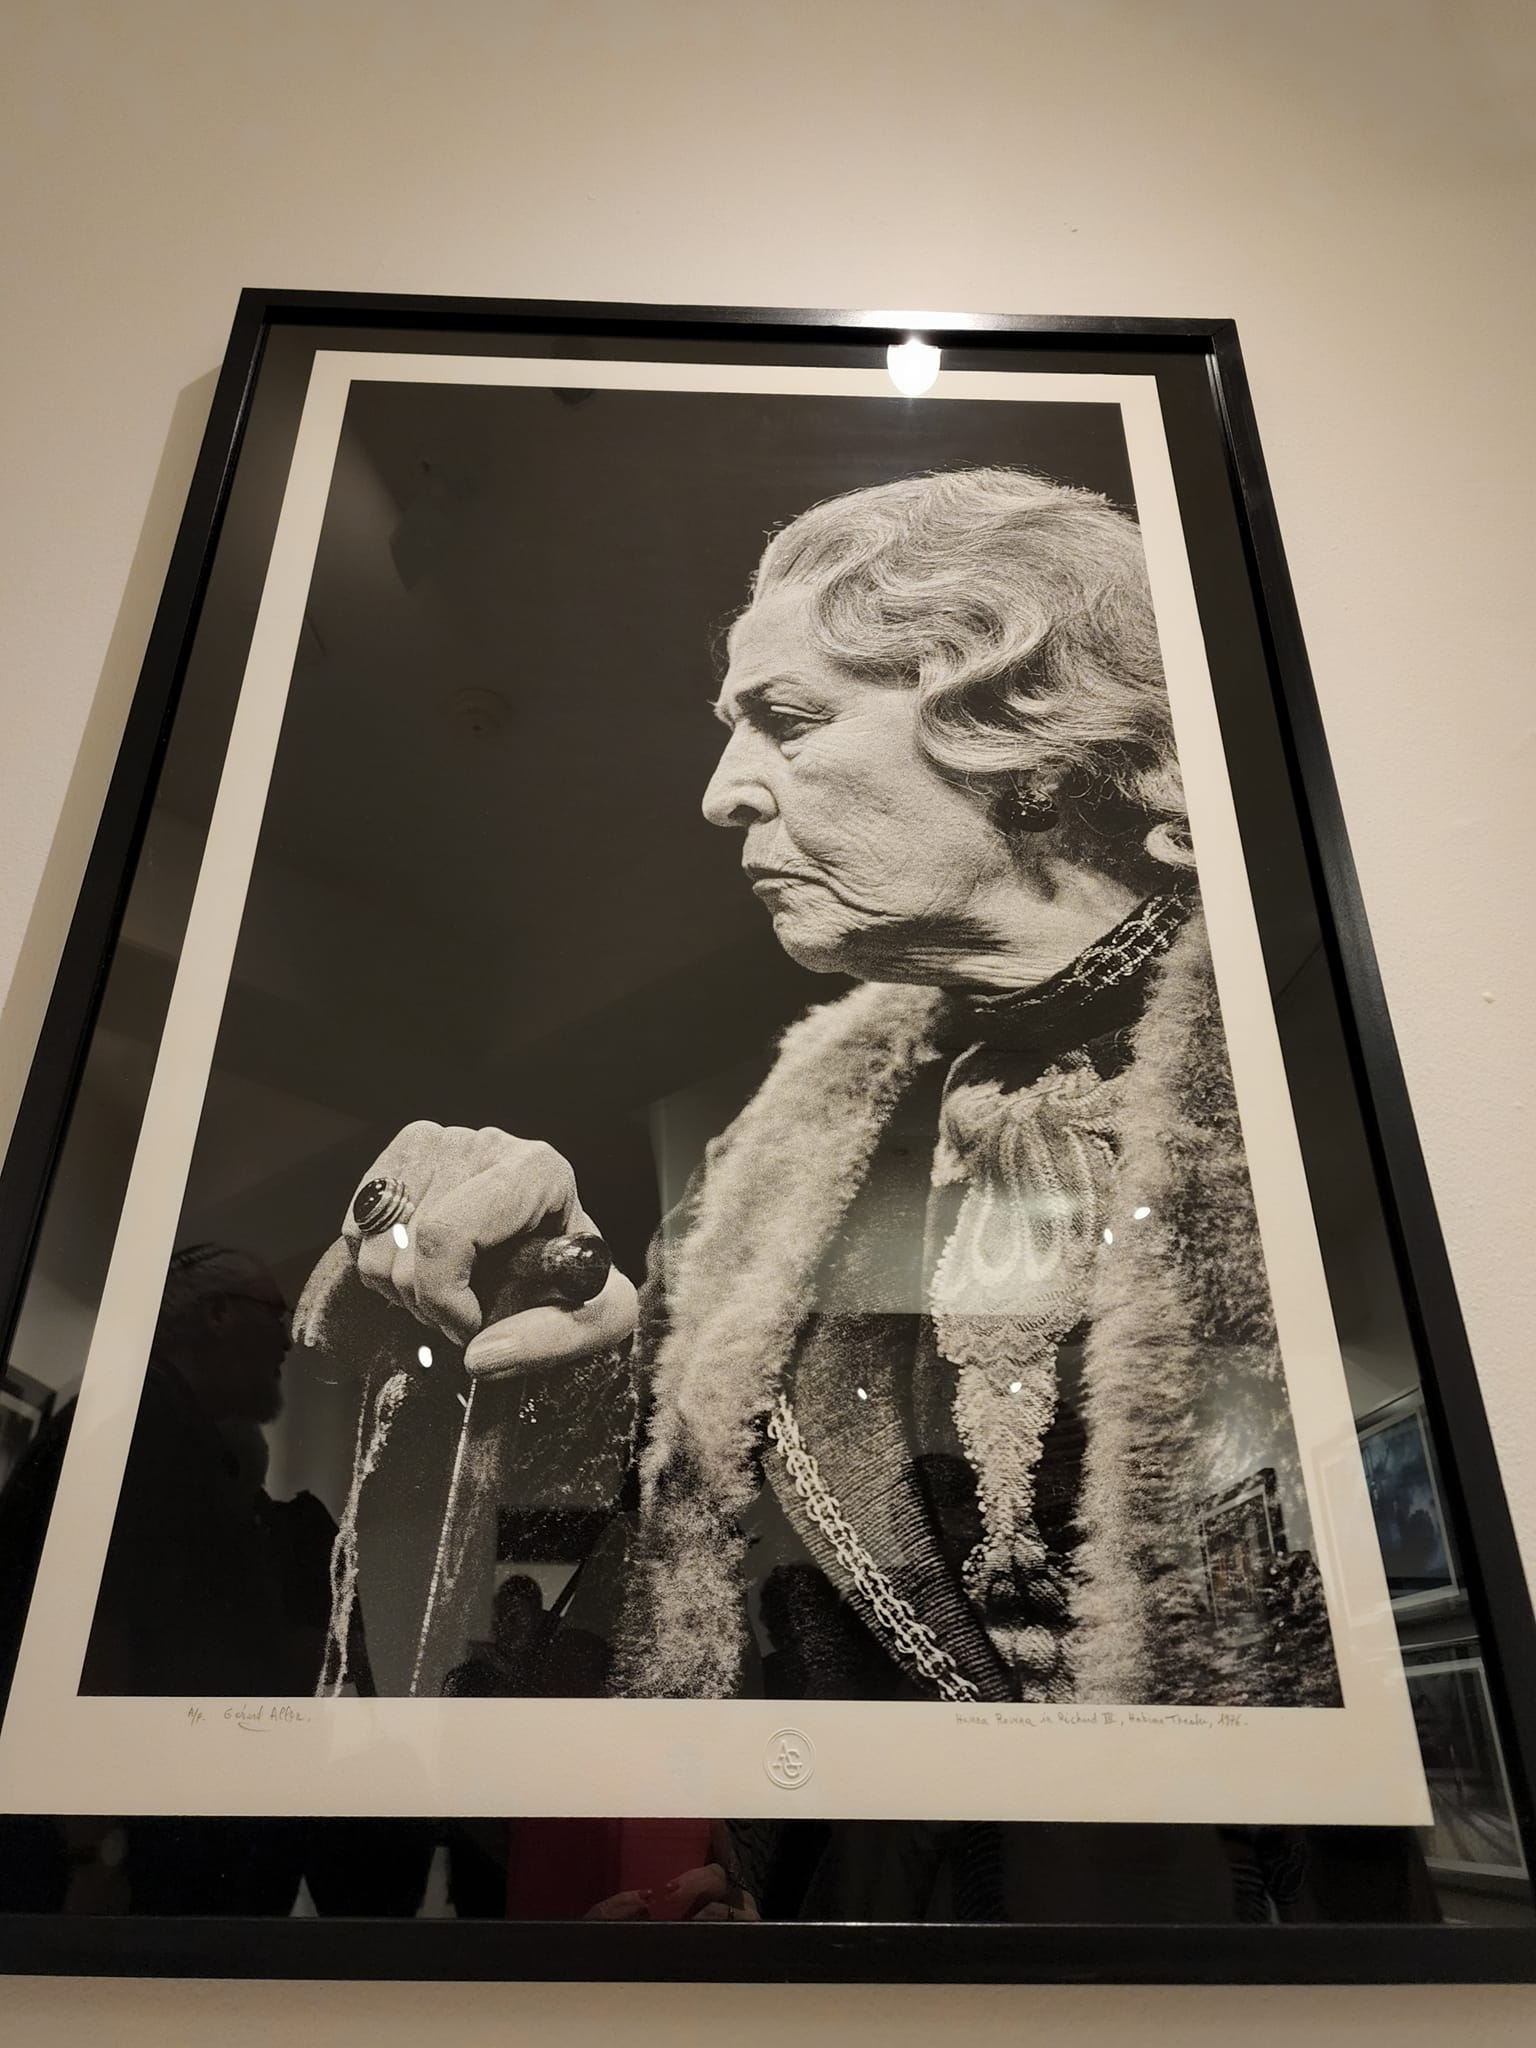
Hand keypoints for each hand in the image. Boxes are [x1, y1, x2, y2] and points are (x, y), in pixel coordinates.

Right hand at [343, 1121, 636, 1378]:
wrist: (556, 1260)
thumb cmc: (577, 1284)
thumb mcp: (599, 1319)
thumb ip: (554, 1339)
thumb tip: (479, 1354)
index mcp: (539, 1171)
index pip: (447, 1232)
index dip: (444, 1296)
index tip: (469, 1327)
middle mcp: (486, 1144)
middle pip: (408, 1241)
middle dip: (427, 1302)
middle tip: (463, 1316)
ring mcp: (439, 1142)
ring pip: (374, 1238)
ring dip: (401, 1288)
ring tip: (448, 1292)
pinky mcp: (403, 1155)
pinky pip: (356, 1226)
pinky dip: (378, 1265)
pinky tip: (422, 1270)